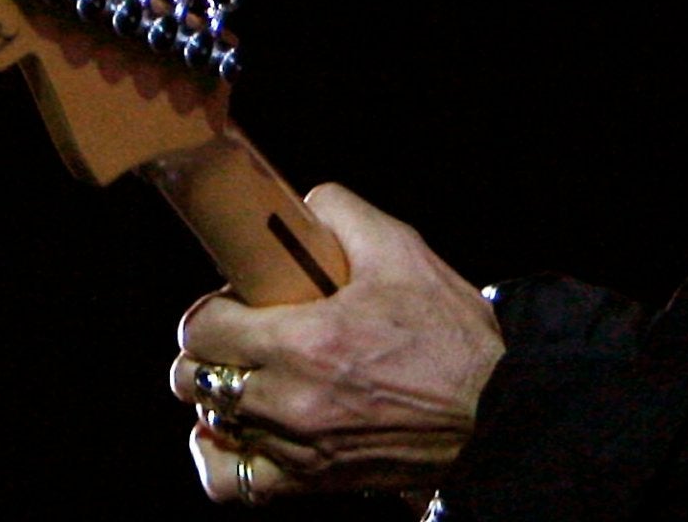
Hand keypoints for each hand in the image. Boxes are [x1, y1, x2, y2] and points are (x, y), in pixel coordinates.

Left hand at [171, 183, 505, 502]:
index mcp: (306, 340)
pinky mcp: (308, 482)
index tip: (240, 299)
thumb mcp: (403, 252)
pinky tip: (235, 432)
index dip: (214, 307)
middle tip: (245, 332)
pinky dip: (223, 456)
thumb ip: (343, 215)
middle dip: (210, 348)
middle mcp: (288, 400)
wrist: (494, 413)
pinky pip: (232, 482)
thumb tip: (304, 205)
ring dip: (221, 394)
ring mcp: (294, 447)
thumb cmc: (452, 336)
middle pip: (192, 376)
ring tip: (250, 375)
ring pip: (211, 422)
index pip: (203, 327)